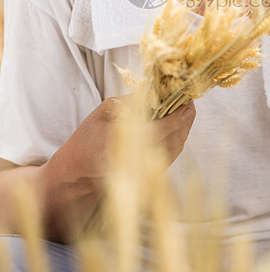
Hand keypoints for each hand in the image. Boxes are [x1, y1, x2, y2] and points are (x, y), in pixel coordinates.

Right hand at [39, 95, 195, 239]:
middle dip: (185, 121)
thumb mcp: (100, 114)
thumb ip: (126, 103)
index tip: (187, 102)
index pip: (160, 130)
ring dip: (185, 130)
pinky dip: (178, 142)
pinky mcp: (146, 178)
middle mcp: (136, 162)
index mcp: (122, 143)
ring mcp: (143, 173)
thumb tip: (151, 92)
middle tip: (191, 104)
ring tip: (187, 113)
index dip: (177, 116)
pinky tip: (179, 128)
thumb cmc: (86, 141)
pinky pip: (170, 158)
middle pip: (173, 140)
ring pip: (175, 150)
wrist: (77, 175)